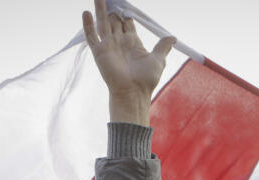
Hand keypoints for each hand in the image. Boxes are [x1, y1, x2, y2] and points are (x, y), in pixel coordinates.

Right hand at [82, 0, 175, 125]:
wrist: (133, 93)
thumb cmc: (146, 80)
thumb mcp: (158, 60)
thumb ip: (163, 47)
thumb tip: (173, 38)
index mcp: (133, 42)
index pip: (127, 23)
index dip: (127, 14)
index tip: (125, 4)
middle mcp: (119, 42)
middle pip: (114, 20)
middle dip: (113, 9)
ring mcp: (108, 46)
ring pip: (102, 23)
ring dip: (100, 9)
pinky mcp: (99, 52)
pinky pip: (91, 36)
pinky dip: (88, 25)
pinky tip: (86, 12)